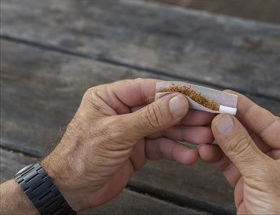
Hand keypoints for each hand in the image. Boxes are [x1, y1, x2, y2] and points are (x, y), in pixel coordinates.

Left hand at [41, 79, 213, 211]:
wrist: (71, 191)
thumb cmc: (82, 157)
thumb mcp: (116, 133)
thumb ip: (150, 117)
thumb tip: (179, 102)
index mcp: (111, 97)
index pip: (148, 89)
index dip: (174, 91)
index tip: (197, 95)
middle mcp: (124, 111)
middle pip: (160, 109)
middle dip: (184, 115)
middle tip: (208, 117)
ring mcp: (133, 131)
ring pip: (164, 128)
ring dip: (185, 134)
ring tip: (204, 138)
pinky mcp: (139, 149)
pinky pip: (161, 147)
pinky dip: (175, 151)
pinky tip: (189, 156)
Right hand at [198, 92, 279, 213]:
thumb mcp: (265, 177)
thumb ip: (242, 147)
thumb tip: (223, 120)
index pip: (269, 122)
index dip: (246, 108)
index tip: (226, 96)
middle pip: (250, 132)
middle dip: (228, 123)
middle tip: (208, 111)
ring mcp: (262, 169)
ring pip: (237, 146)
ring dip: (218, 140)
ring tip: (202, 132)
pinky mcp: (247, 181)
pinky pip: (229, 162)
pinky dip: (215, 156)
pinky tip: (204, 150)